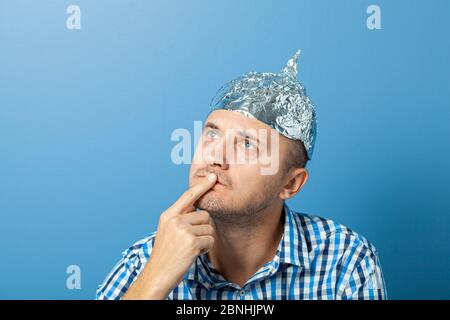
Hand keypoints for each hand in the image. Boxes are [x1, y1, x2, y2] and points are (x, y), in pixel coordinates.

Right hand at [122, 173, 216, 299]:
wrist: (157, 274)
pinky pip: (210, 240)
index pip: (188, 196)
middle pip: (205, 215)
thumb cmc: (165, 254)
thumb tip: (195, 206)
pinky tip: (193, 254)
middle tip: (190, 241)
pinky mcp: (192, 242)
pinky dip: (205, 248)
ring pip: (209, 228)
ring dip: (204, 240)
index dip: (202, 186)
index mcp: (168, 215)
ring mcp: (183, 231)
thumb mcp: (167, 230)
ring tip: (190, 248)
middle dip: (203, 228)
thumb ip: (179, 217)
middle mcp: (175, 220)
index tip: (212, 177)